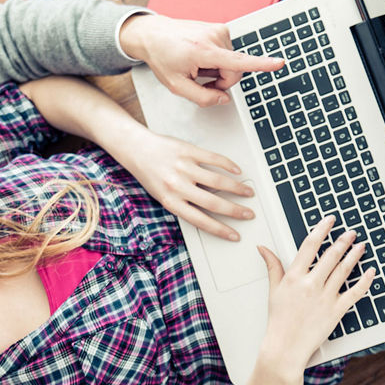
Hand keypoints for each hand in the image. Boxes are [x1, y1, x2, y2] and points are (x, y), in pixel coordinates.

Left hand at [113, 126, 255, 240]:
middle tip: (248, 214)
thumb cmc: (149, 173)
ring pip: (218, 180)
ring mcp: (184, 167)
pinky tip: (237, 171)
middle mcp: (177, 185)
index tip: (234, 235)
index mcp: (170, 201)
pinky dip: (228, 165)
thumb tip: (210, 211)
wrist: (136, 148)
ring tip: (248, 192)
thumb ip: (183, 203)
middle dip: (236, 211)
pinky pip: (214, 158)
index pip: (201, 221)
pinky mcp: (188, 150)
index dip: (220, 230)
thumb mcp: (162, 195)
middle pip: (214, 202)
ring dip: (237, 188)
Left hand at [118, 14, 282, 106]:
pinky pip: (229, 53)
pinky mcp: (221, 28)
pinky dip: (218, 60)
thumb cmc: (163, 58)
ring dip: (218, 70)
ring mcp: (219, 30)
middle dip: (222, 81)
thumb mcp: (176, 86)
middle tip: (202, 80)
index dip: (262, 64)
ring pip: (232, 62)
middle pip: (235, 71)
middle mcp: (214, 37)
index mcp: (203, 51)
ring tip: (198, 65)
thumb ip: (202, 97)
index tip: (280, 63)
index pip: (238, 61)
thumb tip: (224, 98)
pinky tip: (201, 58)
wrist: (153, 34)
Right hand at [254, 216, 374, 378]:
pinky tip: (370, 271)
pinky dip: (365, 280)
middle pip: (330, 255)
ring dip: (354, 255)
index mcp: (294, 276)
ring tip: (361, 245)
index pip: (310, 245)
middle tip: (351, 232)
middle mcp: (311, 284)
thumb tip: (263, 248)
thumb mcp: (273, 290)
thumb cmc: (278, 320)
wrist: (285, 347)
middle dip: (343, 240)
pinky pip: (355, 292)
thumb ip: (272, 266)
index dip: (322, 229)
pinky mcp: (337, 310)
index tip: (329, 220)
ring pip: (344, 270)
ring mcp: (325, 297)